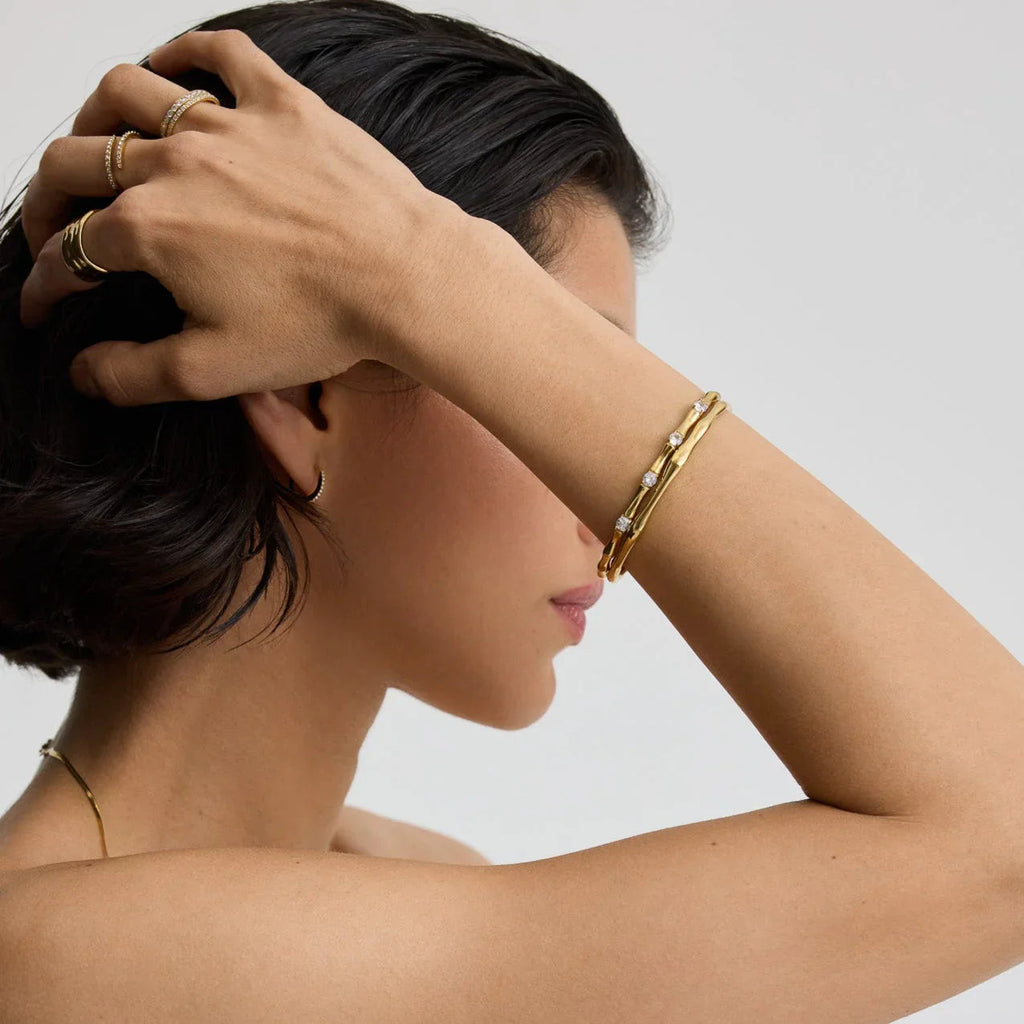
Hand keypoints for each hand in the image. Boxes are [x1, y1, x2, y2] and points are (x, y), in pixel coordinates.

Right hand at [18, 29, 460, 405]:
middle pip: (75, 162)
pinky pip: (219, 53)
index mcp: (150, 229)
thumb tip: (83, 371)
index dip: (45, 283)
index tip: (45, 303)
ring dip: (92, 120)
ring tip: (94, 147)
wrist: (406, 279)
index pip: (67, 250)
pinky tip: (170, 71)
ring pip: (125, 93)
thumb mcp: (214, 370)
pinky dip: (184, 53)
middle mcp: (175, 165)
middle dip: (43, 202)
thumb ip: (133, 374)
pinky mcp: (281, 104)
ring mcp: (228, 126)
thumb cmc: (322, 323)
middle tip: (52, 230)